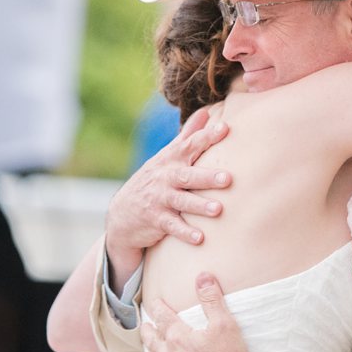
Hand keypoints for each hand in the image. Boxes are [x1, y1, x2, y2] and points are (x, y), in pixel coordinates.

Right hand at [103, 109, 232, 283]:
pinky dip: (185, 232)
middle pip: (187, 175)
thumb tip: (207, 112)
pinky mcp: (155, 221)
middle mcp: (165, 178)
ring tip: (217, 209)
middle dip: (206, 177)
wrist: (123, 213)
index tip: (225, 128)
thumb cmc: (155, 181)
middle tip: (228, 178)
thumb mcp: (167, 157)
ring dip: (199, 205)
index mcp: (171, 160)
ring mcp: (159, 199)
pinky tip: (200, 238)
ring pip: (180, 202)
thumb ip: (188, 136)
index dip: (206, 137)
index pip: (189, 145)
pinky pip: (172, 227)